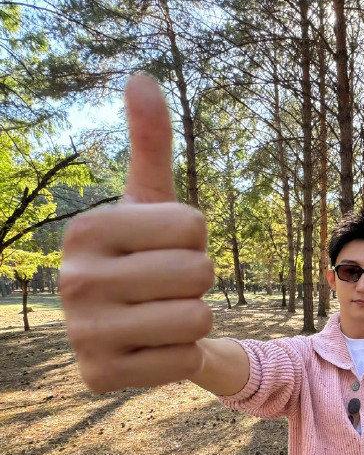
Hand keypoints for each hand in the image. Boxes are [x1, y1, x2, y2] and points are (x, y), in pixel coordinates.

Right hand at [59, 73, 214, 392]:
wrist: (129, 330)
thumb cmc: (146, 255)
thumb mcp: (149, 202)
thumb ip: (150, 144)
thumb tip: (142, 77)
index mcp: (86, 229)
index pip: (193, 225)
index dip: (194, 239)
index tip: (165, 248)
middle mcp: (73, 279)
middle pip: (198, 273)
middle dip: (198, 281)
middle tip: (168, 287)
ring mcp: (82, 332)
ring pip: (196, 319)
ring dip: (192, 319)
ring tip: (161, 316)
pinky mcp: (99, 377)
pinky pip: (184, 361)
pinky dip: (181, 356)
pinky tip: (153, 349)